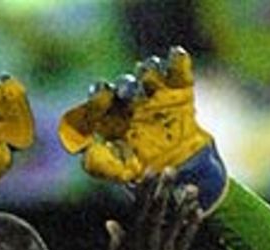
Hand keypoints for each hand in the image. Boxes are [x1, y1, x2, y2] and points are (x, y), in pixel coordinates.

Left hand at [59, 45, 226, 213]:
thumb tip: (87, 153)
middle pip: (124, 83)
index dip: (99, 95)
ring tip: (150, 80)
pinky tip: (175, 56)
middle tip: (130, 94)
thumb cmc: (145, 171)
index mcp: (112, 115)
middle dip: (126, 86)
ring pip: (149, 71)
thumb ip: (103, 165)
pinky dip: (177, 61)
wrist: (181, 172)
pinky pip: (178, 69)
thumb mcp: (122, 172)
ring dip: (148, 72)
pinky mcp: (180, 90)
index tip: (102, 98)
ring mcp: (156, 92)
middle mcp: (131, 100)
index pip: (100, 96)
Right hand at [104, 170, 201, 249]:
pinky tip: (199, 212)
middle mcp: (148, 242)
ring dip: (184, 203)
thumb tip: (110, 223)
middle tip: (172, 170)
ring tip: (192, 188)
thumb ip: (114, 241)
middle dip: (165, 189)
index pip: (139, 208)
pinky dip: (192, 224)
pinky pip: (186, 239)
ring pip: (176, 222)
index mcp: (131, 240)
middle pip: (158, 210)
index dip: (145, 188)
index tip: (150, 172)